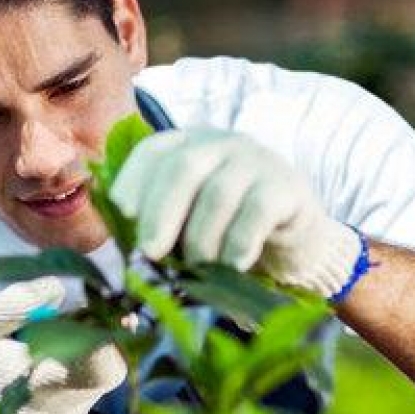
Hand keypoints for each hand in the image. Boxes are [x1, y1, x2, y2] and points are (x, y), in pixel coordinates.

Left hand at [110, 129, 362, 298]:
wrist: (293, 238)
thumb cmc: (225, 232)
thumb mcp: (186, 223)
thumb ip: (155, 228)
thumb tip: (123, 257)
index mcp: (187, 146)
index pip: (152, 153)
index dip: (132, 184)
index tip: (122, 220)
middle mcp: (220, 144)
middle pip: (183, 168)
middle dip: (160, 213)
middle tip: (151, 253)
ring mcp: (257, 161)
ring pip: (219, 193)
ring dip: (201, 238)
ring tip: (196, 269)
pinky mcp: (288, 187)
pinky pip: (258, 210)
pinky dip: (239, 242)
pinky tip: (232, 264)